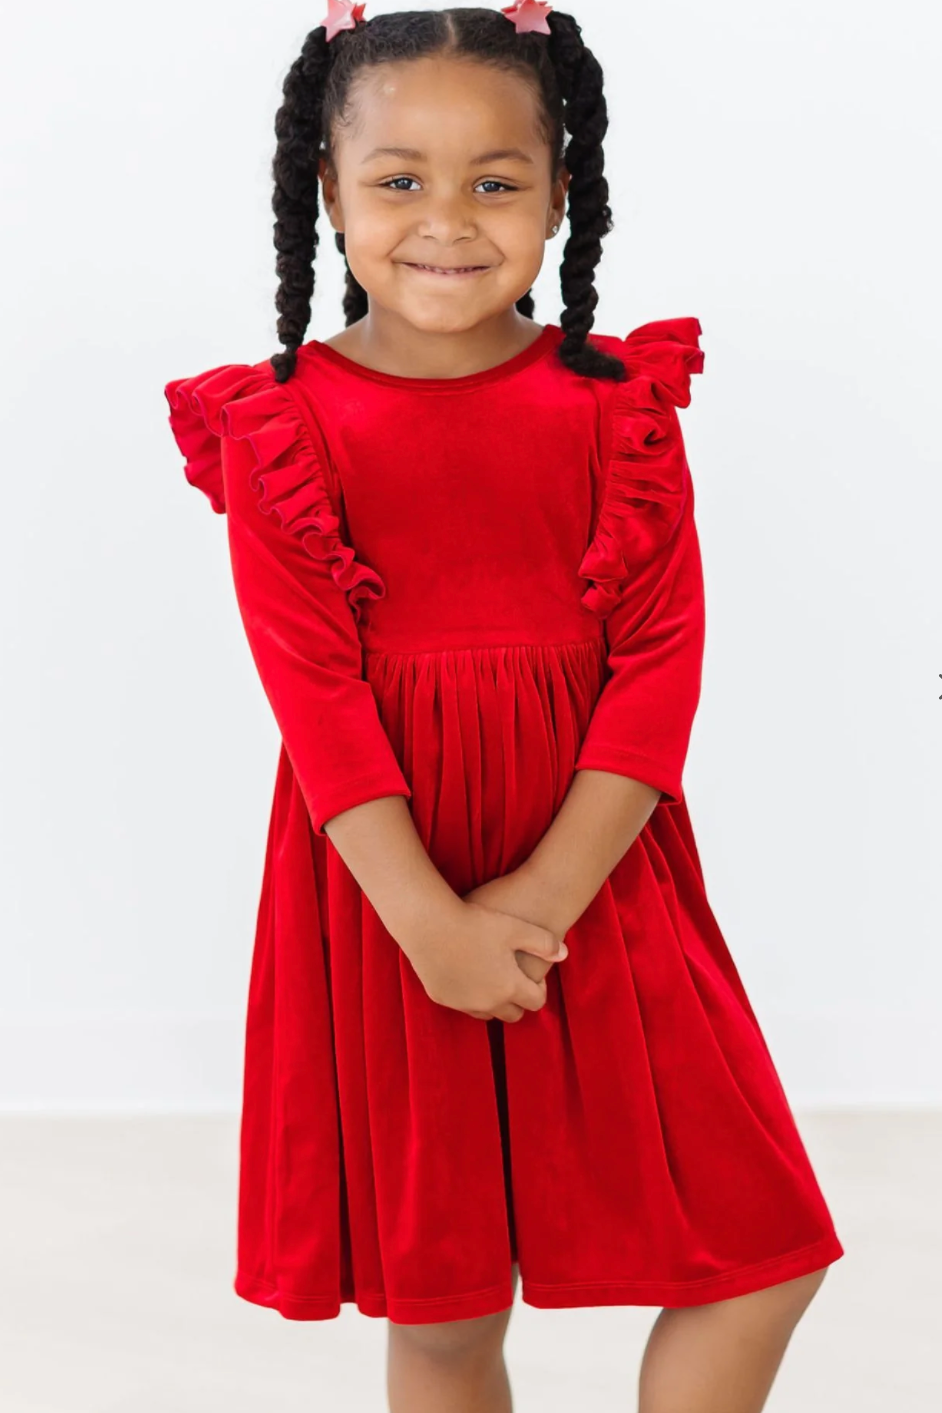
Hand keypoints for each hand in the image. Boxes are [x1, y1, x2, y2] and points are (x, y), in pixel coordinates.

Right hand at [409, 897, 565, 1024]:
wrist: (429, 925)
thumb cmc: (475, 922)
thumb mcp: (516, 928)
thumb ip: (544, 942)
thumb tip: (564, 954)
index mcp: (510, 986)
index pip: (536, 1002)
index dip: (539, 990)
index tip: (535, 976)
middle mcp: (488, 1002)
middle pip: (513, 1014)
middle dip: (518, 1001)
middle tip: (515, 979)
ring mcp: (463, 1003)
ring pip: (487, 1013)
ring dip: (494, 1001)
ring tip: (493, 978)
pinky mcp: (442, 998)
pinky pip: (463, 1005)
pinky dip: (470, 996)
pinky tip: (469, 973)